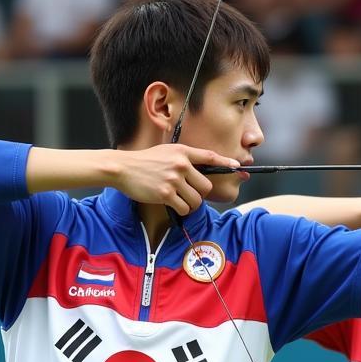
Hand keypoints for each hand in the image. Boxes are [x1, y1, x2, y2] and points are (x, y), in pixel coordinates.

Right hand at [113, 145, 239, 214]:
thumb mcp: (167, 152)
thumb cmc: (145, 161)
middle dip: (200, 194)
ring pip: (196, 200)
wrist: (122, 168)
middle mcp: (181, 165)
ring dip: (190, 204)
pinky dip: (181, 209)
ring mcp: (173, 180)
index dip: (226, 161)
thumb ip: (184, 159)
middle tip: (189, 193)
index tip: (238, 166)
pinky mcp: (165, 194)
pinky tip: (171, 203)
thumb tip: (202, 171)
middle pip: (206, 186)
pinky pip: (184, 208)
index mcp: (182, 152)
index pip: (210, 156)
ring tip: (178, 199)